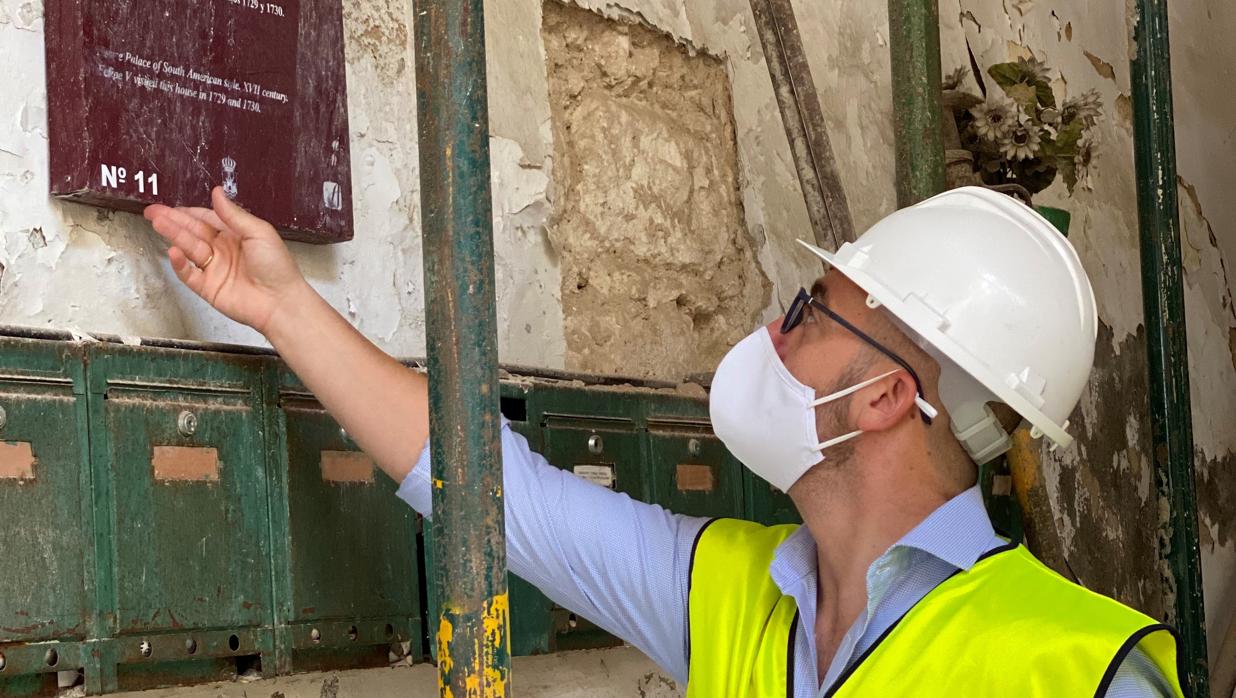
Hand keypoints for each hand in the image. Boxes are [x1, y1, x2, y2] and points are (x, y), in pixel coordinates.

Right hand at [145, 187, 309, 334]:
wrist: (281, 302)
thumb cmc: (277, 266)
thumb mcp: (258, 232)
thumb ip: (233, 214)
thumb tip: (217, 192)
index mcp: (236, 235)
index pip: (207, 219)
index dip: (189, 212)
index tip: (171, 206)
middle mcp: (222, 250)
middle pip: (193, 232)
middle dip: (173, 221)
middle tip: (153, 212)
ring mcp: (214, 269)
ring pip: (189, 249)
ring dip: (173, 236)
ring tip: (158, 222)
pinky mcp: (208, 288)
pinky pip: (189, 274)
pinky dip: (180, 264)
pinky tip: (174, 251)